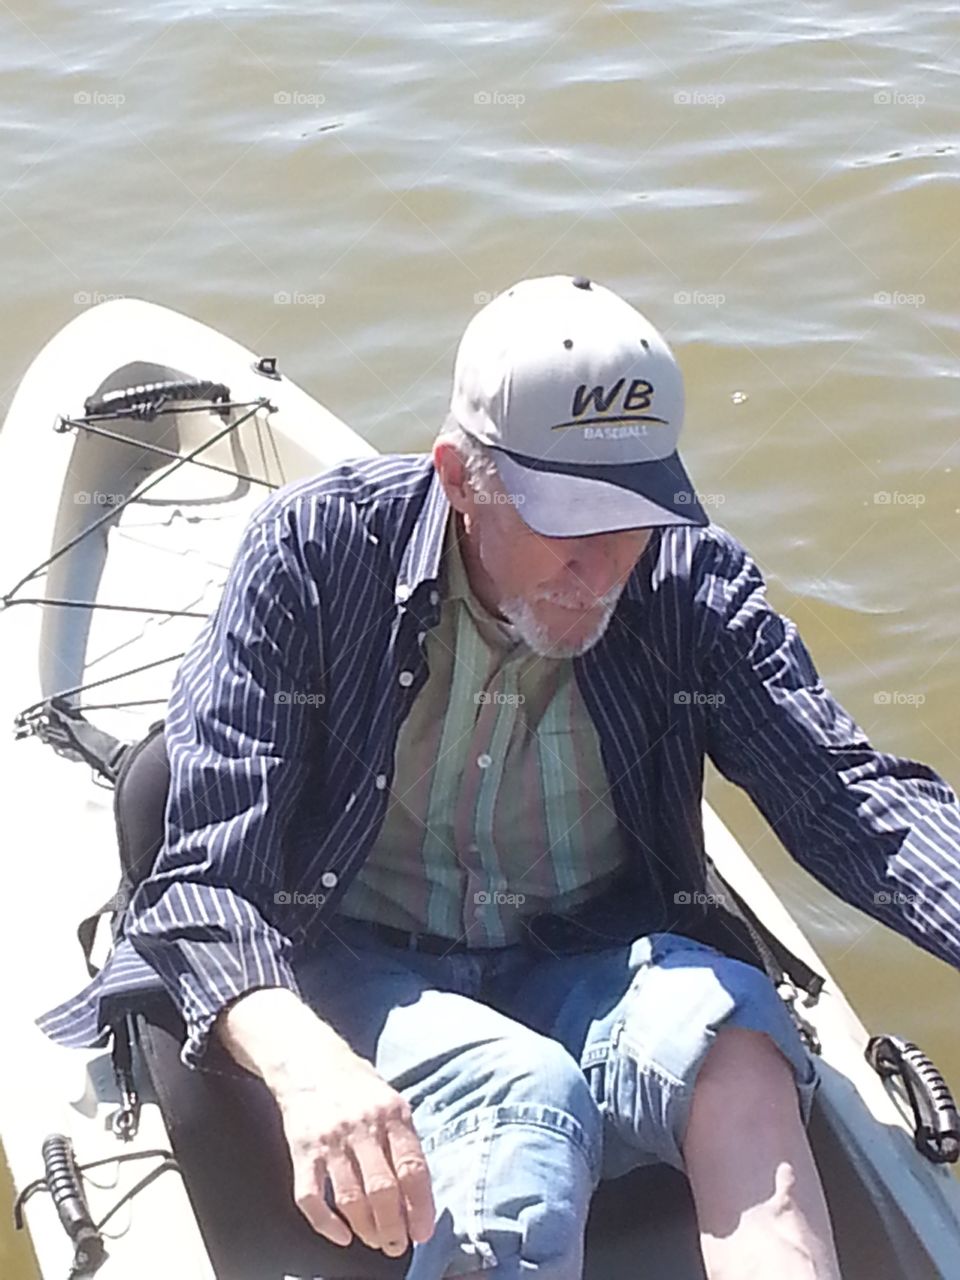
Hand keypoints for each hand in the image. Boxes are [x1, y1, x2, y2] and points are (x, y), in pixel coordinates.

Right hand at [275, 1051, 435, 1257]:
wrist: (309, 1060)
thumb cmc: (357, 1084)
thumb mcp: (391, 1099)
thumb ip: (404, 1139)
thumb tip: (419, 1193)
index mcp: (392, 1112)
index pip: (412, 1168)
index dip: (421, 1207)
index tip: (423, 1232)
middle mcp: (363, 1126)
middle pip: (383, 1190)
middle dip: (394, 1227)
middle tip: (398, 1245)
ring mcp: (330, 1139)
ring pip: (350, 1198)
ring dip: (366, 1229)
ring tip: (375, 1241)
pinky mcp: (302, 1149)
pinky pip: (311, 1196)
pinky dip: (326, 1224)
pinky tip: (341, 1235)